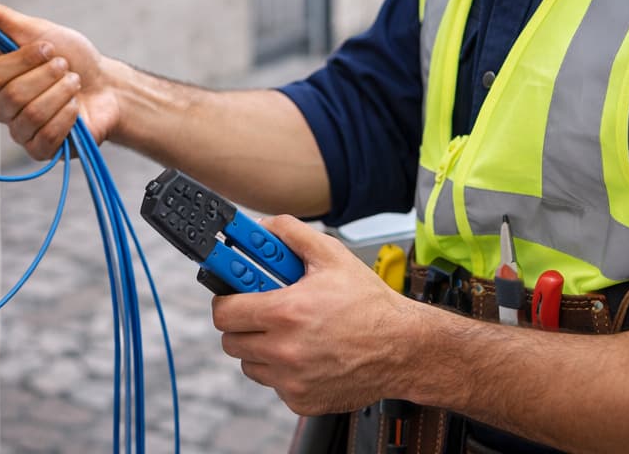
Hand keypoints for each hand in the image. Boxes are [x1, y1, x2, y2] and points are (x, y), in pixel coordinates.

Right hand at [0, 0, 121, 159]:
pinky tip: (76, 110)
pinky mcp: (41, 150)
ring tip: (74, 85)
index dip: (24, 59)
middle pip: (12, 96)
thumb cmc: (73, 58)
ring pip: (30, 116)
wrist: (109, 87)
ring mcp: (22, 130)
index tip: (47, 48)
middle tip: (65, 68)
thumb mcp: (39, 30)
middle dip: (48, 77)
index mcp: (1, 79)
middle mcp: (6, 106)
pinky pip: (45, 137)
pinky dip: (67, 118)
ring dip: (61, 94)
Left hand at [211, 215, 420, 414]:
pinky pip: (274, 384)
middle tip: (261, 312)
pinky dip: (283, 371)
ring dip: (260, 349)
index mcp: (286, 313)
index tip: (233, 295)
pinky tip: (306, 354)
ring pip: (250, 365)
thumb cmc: (371, 305)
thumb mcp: (333, 256)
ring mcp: (292, 380)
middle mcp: (285, 351)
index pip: (225, 312)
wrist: (404, 348)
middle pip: (231, 341)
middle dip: (242, 324)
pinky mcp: (301, 401)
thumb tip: (263, 226)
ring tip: (288, 333)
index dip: (226, 300)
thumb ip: (292, 234)